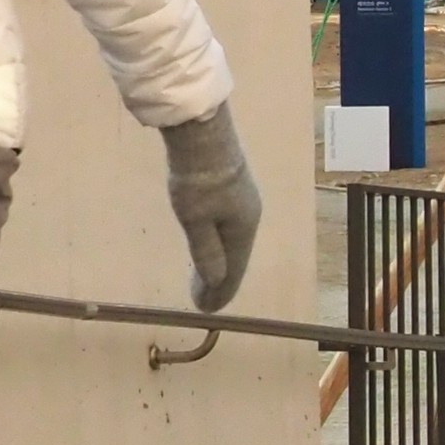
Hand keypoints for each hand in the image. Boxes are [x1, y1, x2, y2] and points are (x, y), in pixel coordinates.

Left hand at [161, 105, 260, 312]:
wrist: (202, 134)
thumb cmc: (198, 181)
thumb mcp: (196, 221)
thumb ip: (206, 253)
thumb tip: (216, 283)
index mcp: (243, 229)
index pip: (233, 270)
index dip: (219, 292)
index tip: (204, 310)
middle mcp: (249, 218)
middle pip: (235, 258)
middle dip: (219, 282)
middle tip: (202, 302)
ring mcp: (243, 201)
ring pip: (232, 242)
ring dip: (218, 263)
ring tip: (204, 280)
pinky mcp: (233, 188)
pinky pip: (228, 227)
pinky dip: (218, 245)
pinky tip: (209, 244)